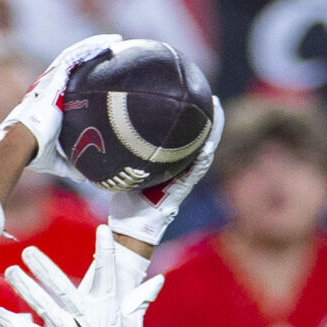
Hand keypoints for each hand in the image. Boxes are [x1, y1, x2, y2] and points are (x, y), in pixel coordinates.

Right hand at [0, 34, 121, 170]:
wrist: (22, 142)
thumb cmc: (33, 151)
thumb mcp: (54, 160)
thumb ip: (68, 165)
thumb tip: (83, 178)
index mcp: (50, 102)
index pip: (69, 83)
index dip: (84, 75)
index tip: (100, 73)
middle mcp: (50, 86)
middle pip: (75, 63)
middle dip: (92, 55)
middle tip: (112, 50)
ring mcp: (52, 79)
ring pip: (76, 55)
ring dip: (94, 46)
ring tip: (114, 40)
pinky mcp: (54, 77)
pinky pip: (75, 56)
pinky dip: (89, 48)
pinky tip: (105, 42)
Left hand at [0, 224, 162, 326]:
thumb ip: (140, 301)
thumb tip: (157, 280)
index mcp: (108, 311)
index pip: (108, 277)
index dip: (106, 254)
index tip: (102, 230)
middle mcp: (88, 321)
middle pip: (64, 290)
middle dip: (46, 269)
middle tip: (29, 251)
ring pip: (45, 309)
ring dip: (27, 290)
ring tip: (11, 272)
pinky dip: (14, 325)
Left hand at [109, 96, 223, 249]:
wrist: (130, 228)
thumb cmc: (126, 201)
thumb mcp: (126, 171)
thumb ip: (126, 153)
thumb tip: (109, 129)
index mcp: (170, 165)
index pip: (186, 139)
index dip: (192, 121)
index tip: (194, 97)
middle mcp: (180, 171)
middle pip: (201, 142)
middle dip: (210, 122)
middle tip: (214, 100)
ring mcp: (183, 181)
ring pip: (204, 155)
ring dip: (212, 136)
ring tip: (217, 115)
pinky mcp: (181, 193)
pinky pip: (195, 174)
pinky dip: (202, 161)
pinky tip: (207, 146)